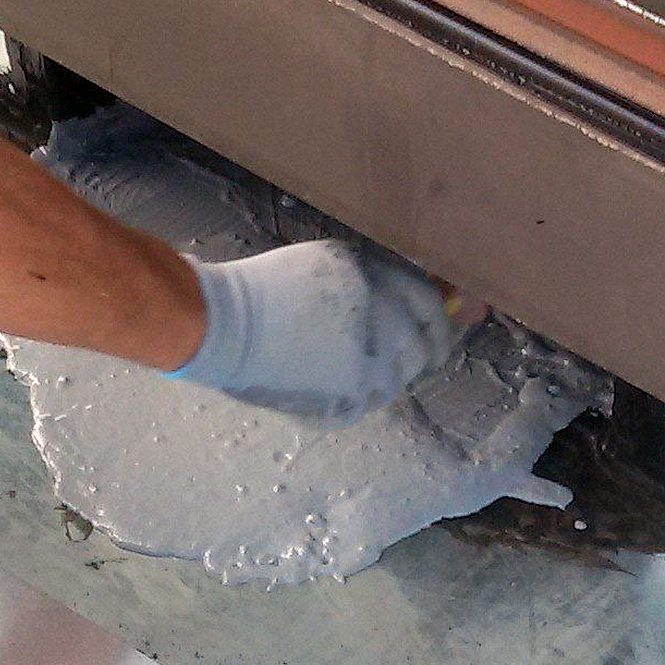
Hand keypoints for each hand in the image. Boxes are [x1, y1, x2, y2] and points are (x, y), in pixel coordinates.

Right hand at [174, 240, 458, 424]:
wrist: (225, 328)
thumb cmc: (270, 288)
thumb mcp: (331, 264)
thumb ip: (378, 278)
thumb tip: (423, 297)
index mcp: (379, 281)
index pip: (429, 304)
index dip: (439, 321)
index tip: (439, 333)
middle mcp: (384, 322)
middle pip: (420, 346)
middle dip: (417, 352)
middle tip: (401, 357)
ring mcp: (369, 365)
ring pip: (397, 379)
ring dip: (386, 375)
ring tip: (353, 366)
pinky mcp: (348, 399)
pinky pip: (369, 400)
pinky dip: (359, 394)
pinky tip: (331, 382)